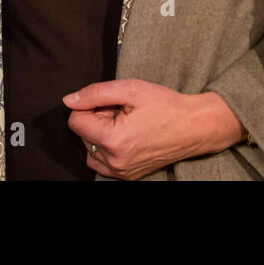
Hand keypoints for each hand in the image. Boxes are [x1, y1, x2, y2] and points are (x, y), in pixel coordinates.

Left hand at [63, 79, 244, 179]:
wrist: (194, 126)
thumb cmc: (166, 105)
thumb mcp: (130, 89)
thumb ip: (95, 93)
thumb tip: (69, 100)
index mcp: (113, 139)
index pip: (75, 121)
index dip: (88, 106)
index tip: (108, 102)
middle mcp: (115, 161)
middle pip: (82, 135)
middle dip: (96, 120)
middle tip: (121, 111)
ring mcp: (122, 172)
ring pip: (89, 151)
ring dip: (98, 136)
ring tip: (122, 123)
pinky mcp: (128, 176)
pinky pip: (102, 163)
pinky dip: (106, 149)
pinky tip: (125, 136)